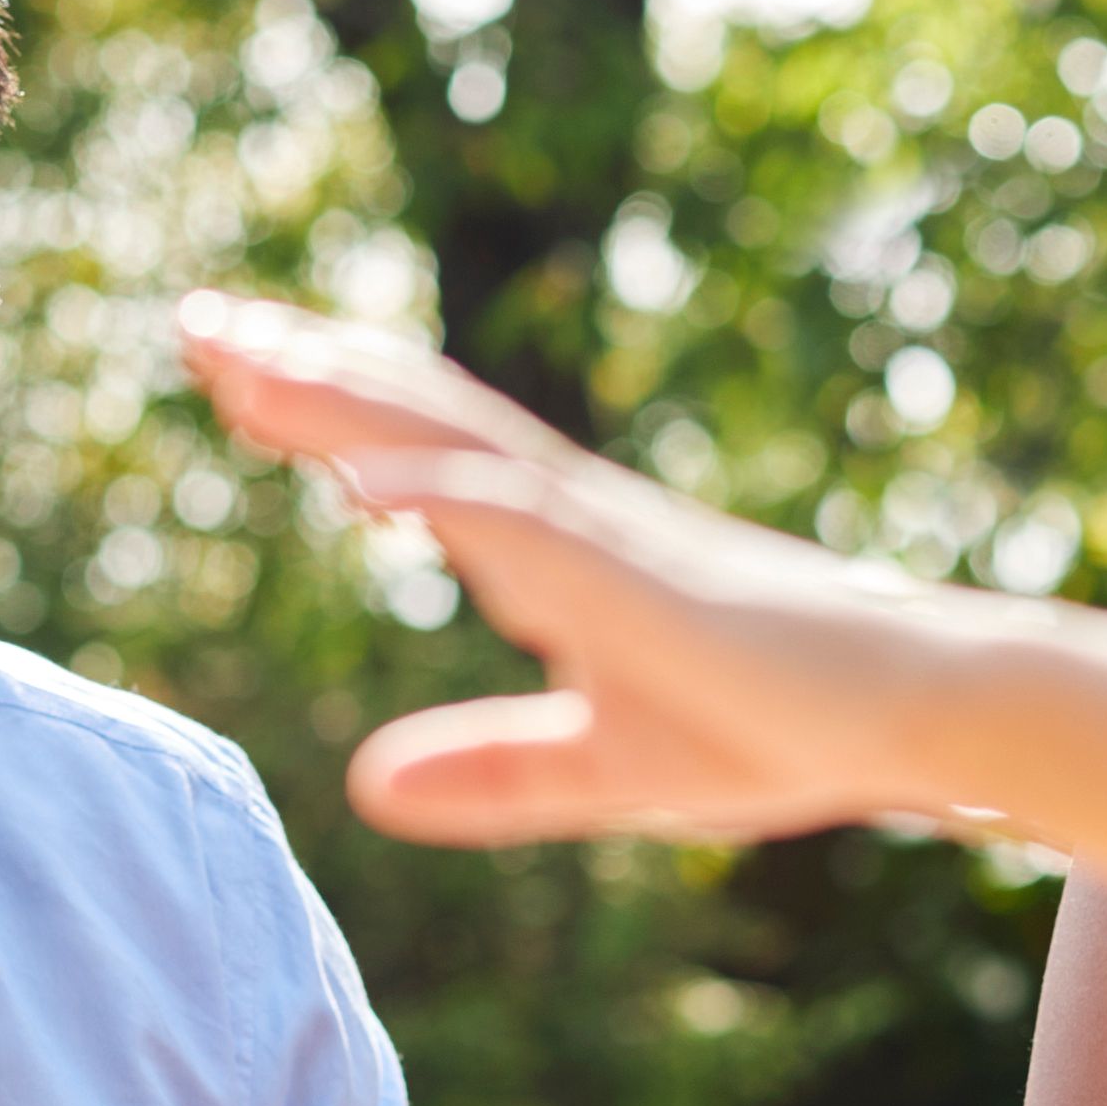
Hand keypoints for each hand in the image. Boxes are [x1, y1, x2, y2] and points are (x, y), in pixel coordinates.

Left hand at [176, 293, 963, 841]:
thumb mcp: (602, 772)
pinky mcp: (636, 575)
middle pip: (411, 412)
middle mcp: (568, 512)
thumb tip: (366, 787)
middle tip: (194, 319)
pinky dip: (436, 487)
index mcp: (557, 546)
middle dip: (300, 364)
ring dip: (340, 397)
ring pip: (447, 438)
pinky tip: (358, 476)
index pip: (415, 450)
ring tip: (240, 359)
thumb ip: (491, 774)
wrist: (912, 718)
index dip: (320, 408)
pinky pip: (520, 519)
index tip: (227, 373)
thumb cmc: (780, 730)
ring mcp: (601, 532)